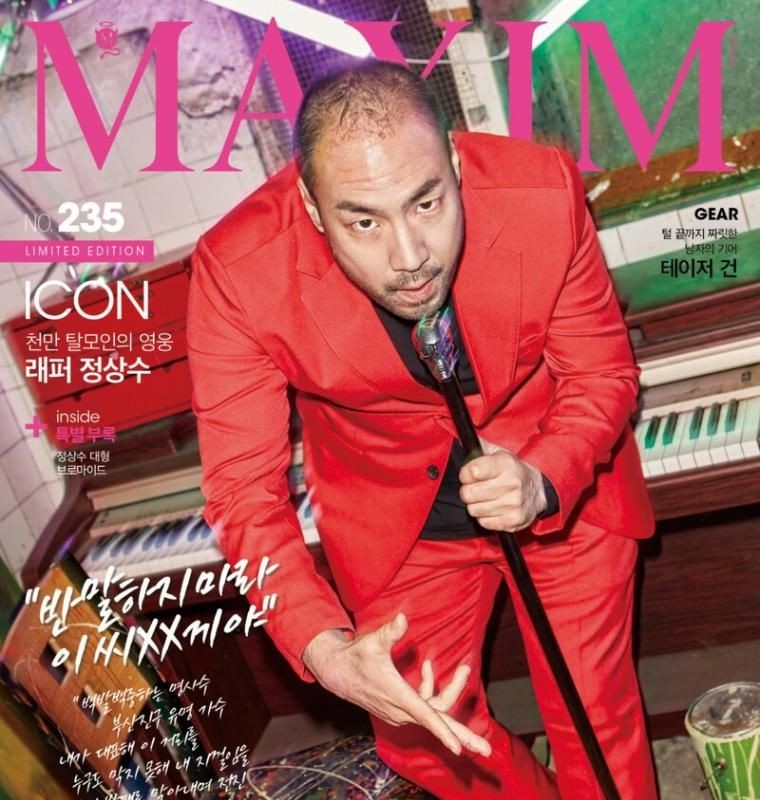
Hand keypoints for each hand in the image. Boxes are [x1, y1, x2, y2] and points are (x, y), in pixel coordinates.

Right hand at [302, 614, 491, 757]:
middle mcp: (401, 709)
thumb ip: (389, 632)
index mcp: (397, 696)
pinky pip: (424, 704)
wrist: (337, 672)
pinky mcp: (399, 709)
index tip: (459, 748)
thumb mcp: (372, 641)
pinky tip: (430, 667)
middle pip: (437, 725)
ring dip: (451, 690)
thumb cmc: (355, 656)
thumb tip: (403, 618)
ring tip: (465, 669)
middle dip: (463, 737)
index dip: (443, 732)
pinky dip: (431, 688)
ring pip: (434, 710)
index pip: (425, 716)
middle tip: (487, 752)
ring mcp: (400, 711)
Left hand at [459, 439, 546, 531]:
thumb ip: (479, 446)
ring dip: (476, 505)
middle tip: (476, 488)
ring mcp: (514, 504)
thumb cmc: (511, 470)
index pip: (472, 471)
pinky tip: (494, 508)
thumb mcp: (498, 453)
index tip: (469, 474)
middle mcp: (511, 483)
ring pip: (473, 510)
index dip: (465, 474)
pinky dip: (485, 517)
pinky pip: (484, 523)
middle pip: (468, 493)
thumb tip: (462, 438)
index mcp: (505, 464)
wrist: (537, 490)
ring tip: (486, 498)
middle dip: (468, 491)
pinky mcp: (514, 521)